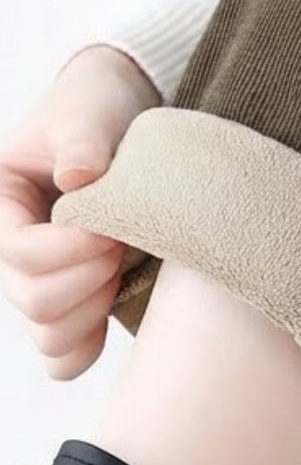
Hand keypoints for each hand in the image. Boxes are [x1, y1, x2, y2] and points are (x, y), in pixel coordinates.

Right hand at [0, 45, 159, 379]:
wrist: (121, 119)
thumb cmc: (97, 110)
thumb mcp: (87, 111)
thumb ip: (83, 140)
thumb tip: (77, 177)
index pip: (19, 253)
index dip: (70, 249)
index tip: (113, 228)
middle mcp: (9, 248)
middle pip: (33, 300)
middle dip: (89, 278)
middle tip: (124, 244)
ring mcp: (38, 279)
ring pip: (48, 335)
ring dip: (94, 310)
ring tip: (123, 267)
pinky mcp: (70, 299)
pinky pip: (63, 354)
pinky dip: (88, 347)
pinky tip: (114, 316)